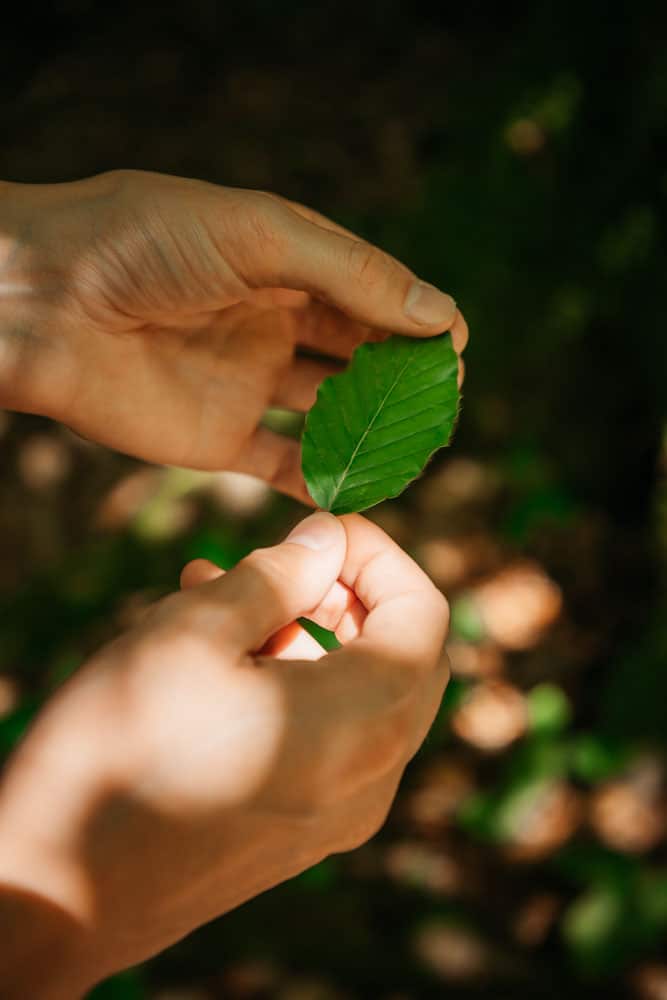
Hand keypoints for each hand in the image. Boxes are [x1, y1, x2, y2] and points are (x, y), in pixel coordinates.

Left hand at [0, 171, 466, 499]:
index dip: (417, 321)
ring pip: (328, 412)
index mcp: (284, 263)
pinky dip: (320, 479)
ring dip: (372, 430)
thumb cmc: (143, 243)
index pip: (371, 294)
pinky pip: (281, 465)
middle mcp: (271, 323)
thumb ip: (352, 274)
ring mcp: (246, 382)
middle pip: (358, 355)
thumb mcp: (258, 234)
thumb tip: (442, 315)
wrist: (42, 302)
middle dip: (403, 378)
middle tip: (444, 405)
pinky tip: (357, 487)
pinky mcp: (216, 438)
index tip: (455, 351)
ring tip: (414, 448)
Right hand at [0, 512, 448, 996]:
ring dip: (313, 635)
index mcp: (357, 725)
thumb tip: (328, 539)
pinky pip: (334, 742)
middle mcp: (370, 780)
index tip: (323, 529)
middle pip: (406, 658)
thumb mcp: (191, 632)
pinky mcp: (305, 836)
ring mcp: (341, 818)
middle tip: (285, 564)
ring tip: (221, 597)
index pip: (423, 615)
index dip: (380, 556)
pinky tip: (223, 660)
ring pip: (366, 697)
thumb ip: (276, 575)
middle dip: (352, 595)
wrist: (57, 893)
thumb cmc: (117, 750)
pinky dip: (299, 686)